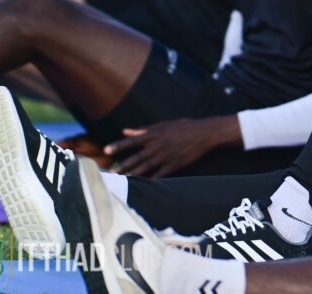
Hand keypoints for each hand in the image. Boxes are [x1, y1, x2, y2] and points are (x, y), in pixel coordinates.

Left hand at [104, 116, 240, 177]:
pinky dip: (150, 180)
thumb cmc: (183, 126)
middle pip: (136, 157)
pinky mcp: (174, 165)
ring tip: (121, 180)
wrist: (204, 134)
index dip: (119, 145)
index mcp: (154, 134)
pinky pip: (159, 174)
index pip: (132, 140)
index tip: (106, 150)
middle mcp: (157, 146)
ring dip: (132, 174)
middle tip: (110, 172)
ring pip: (145, 167)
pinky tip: (141, 186)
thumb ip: (143, 129)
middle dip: (122, 165)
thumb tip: (125, 130)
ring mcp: (165, 156)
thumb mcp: (163, 124)